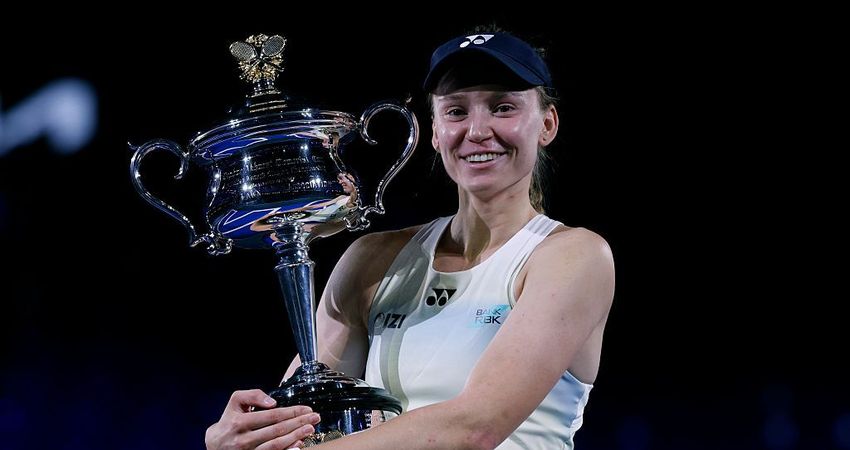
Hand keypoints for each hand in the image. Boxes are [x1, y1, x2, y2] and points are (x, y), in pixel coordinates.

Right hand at [205, 389, 319, 449]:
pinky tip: (298, 445)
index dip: (292, 412)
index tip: (307, 409)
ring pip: (276, 445)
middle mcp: (243, 439)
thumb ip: (252, 396)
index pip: (272, 416)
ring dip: (296, 437)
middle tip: (315, 418)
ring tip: (310, 429)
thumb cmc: (229, 421)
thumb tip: (272, 403)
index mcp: (240, 422)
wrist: (214, 445)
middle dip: (299, 423)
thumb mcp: (236, 402)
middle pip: (277, 430)